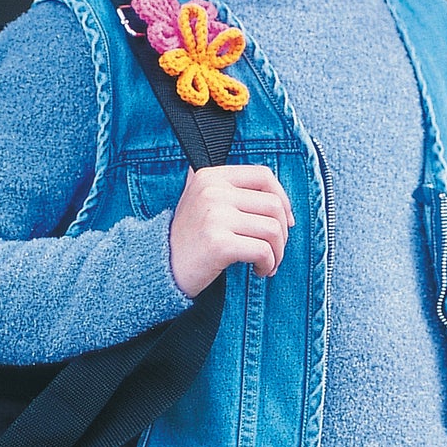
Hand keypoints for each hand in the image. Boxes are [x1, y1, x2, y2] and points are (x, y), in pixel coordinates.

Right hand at [168, 164, 293, 297]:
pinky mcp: (219, 243)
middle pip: (273, 205)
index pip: (263, 176)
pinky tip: (259, 271)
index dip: (283, 199)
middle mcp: (212, 191)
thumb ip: (226, 187)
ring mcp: (215, 216)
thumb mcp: (199, 200)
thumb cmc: (189, 239)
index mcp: (211, 176)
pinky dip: (268, 264)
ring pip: (272, 229)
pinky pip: (263, 251)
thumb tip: (273, 190)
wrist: (161, 267)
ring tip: (267, 263)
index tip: (285, 221)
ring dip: (278, 252)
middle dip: (282, 233)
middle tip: (274, 250)